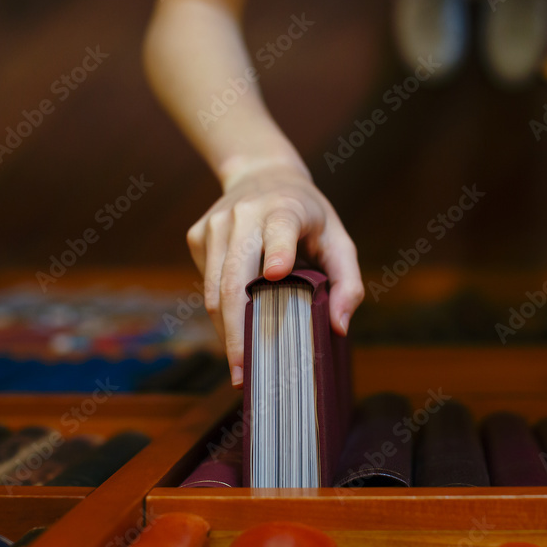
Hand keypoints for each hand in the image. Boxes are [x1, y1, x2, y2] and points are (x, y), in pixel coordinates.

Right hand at [187, 160, 363, 387]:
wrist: (261, 173)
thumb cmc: (308, 216)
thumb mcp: (338, 239)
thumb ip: (348, 282)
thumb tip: (339, 327)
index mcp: (285, 208)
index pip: (280, 228)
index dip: (278, 250)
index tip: (277, 273)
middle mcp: (244, 213)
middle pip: (235, 279)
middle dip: (237, 330)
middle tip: (243, 373)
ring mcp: (215, 225)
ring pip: (214, 290)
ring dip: (225, 332)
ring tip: (239, 366)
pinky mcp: (198, 236)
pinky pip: (207, 285)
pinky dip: (222, 312)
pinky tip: (237, 324)